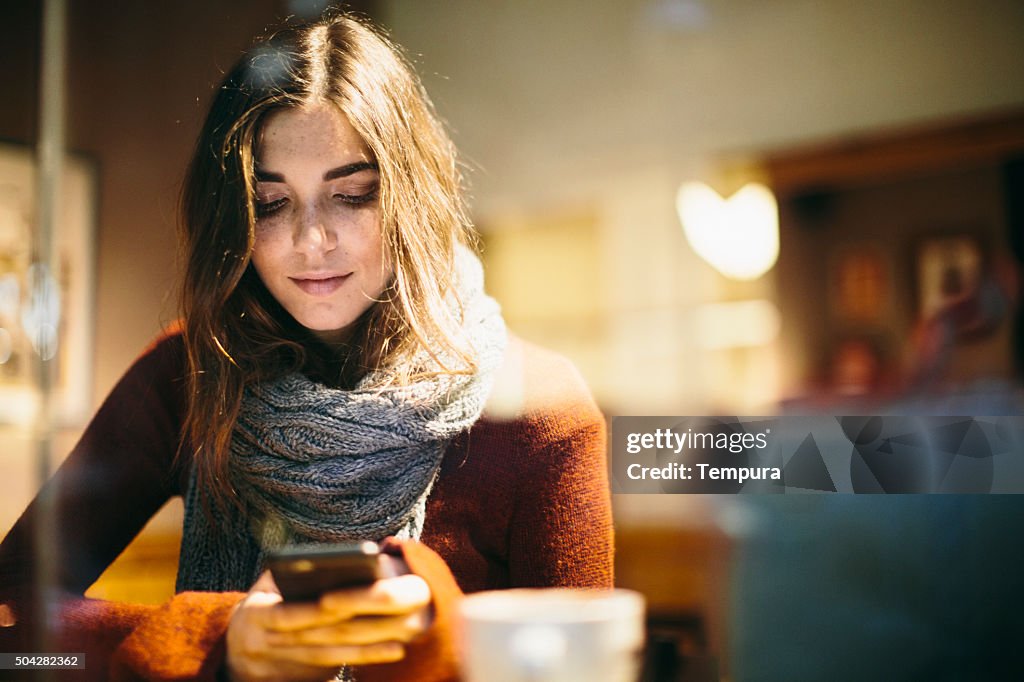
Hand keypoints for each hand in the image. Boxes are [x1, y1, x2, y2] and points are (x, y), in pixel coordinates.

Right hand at [226, 556, 430, 681]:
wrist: (240, 654)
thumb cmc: (264, 603)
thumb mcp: (266, 585)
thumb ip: (290, 571)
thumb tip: (326, 559)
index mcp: (255, 616)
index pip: (285, 614)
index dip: (312, 610)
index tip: (341, 599)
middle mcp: (268, 646)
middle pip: (318, 637)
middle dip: (355, 624)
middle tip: (389, 609)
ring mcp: (287, 666)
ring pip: (333, 655)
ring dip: (369, 646)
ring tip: (403, 632)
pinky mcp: (305, 678)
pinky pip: (339, 667)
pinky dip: (366, 658)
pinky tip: (395, 649)